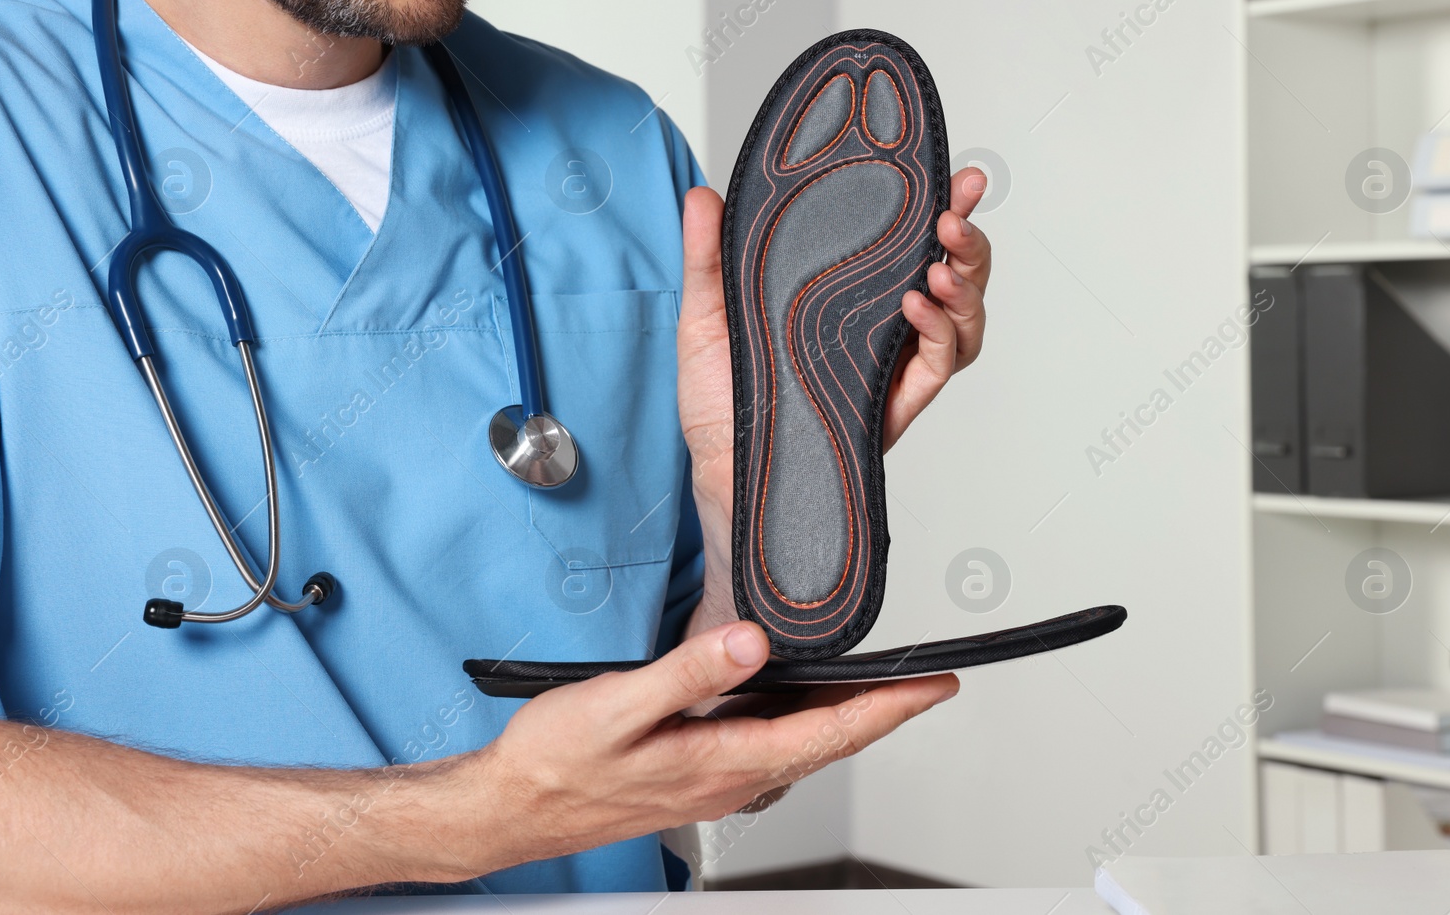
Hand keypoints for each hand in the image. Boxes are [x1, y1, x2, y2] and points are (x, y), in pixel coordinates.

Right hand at [454, 622, 956, 872]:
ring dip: (843, 714)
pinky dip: (800, 717)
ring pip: (800, 743)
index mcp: (723, 760)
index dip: (890, 707)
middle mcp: (730, 776)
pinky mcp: (697, 770)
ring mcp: (716, 777)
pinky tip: (794, 693)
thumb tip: (752, 643)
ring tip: (878, 679)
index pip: (830, 733)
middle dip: (882, 709)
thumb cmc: (557, 762)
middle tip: (925, 677)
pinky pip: (768, 742)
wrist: (513, 806)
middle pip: (827, 740)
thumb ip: (690, 672)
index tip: (936, 686)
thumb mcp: (619, 706)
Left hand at [676, 169, 993, 625]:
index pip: (908, 244)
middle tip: (956, 212)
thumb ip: (708, 257)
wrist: (721, 473)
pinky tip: (916, 307)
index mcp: (849, 299)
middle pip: (952, 278)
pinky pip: (937, 366)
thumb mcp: (705, 317)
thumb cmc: (720, 401)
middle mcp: (881, 330)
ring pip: (962, 321)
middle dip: (969, 242)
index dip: (940, 207)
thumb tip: (699, 194)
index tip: (957, 174)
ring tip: (943, 262)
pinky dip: (939, 333)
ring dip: (965, 285)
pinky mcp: (892, 405)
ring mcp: (891, 368)